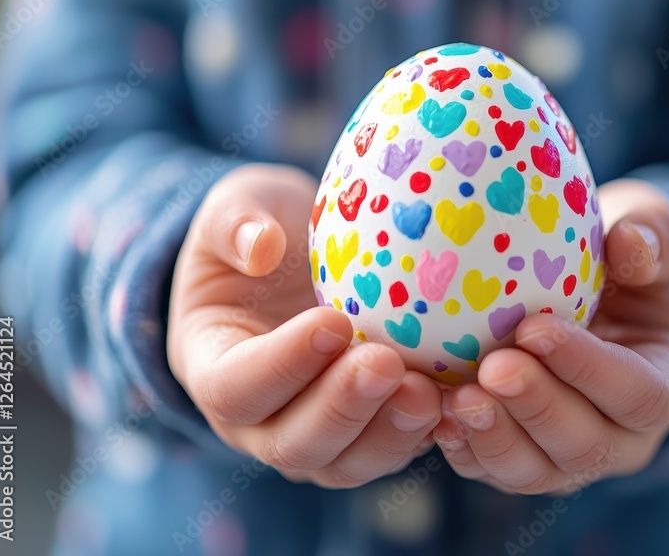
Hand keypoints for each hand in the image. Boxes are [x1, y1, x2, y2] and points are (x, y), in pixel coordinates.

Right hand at [167, 164, 441, 487]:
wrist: (305, 264)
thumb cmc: (266, 231)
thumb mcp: (240, 205)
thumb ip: (237, 221)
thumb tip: (262, 247)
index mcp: (212, 365)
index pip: (234, 387)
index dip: (281, 365)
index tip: (332, 323)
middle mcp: (257, 420)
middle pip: (291, 443)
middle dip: (342, 409)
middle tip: (387, 364)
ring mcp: (314, 436)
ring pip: (345, 463)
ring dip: (387, 434)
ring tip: (428, 394)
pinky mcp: (366, 436)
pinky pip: (391, 452)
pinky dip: (423, 435)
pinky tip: (456, 400)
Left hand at [432, 179, 668, 494]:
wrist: (589, 303)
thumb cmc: (621, 264)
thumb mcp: (648, 233)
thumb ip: (651, 233)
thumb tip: (631, 245)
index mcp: (662, 388)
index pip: (638, 394)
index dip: (589, 368)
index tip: (535, 328)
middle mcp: (620, 439)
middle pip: (584, 444)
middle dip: (536, 407)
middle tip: (493, 367)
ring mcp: (566, 459)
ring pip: (535, 470)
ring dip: (495, 436)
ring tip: (457, 397)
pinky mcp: (518, 462)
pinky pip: (490, 469)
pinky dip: (462, 449)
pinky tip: (433, 416)